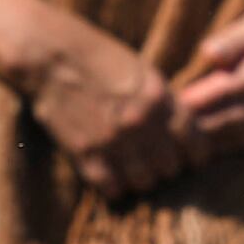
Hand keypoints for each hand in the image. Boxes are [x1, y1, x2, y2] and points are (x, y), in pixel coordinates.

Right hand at [22, 16, 200, 197]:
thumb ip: (163, 100)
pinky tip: (110, 172)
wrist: (49, 55)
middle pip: (171, 167)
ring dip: (142, 177)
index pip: (195, 142)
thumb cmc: (97, 55)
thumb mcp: (141, 69)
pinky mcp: (85, 154)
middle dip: (167, 166)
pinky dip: (114, 185)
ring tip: (133, 167)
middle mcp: (140, 123)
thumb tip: (183, 128)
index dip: (195, 153)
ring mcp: (112, 141)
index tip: (189, 156)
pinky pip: (113, 189)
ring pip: (145, 183)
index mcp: (159, 97)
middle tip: (156, 160)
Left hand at [176, 0, 243, 156]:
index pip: (223, 93)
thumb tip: (208, 52)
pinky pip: (242, 142)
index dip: (192, 100)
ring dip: (202, 139)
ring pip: (232, 139)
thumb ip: (235, 38)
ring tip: (170, 136)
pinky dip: (218, 144)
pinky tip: (195, 141)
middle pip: (224, 122)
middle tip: (156, 123)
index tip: (162, 99)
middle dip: (191, 125)